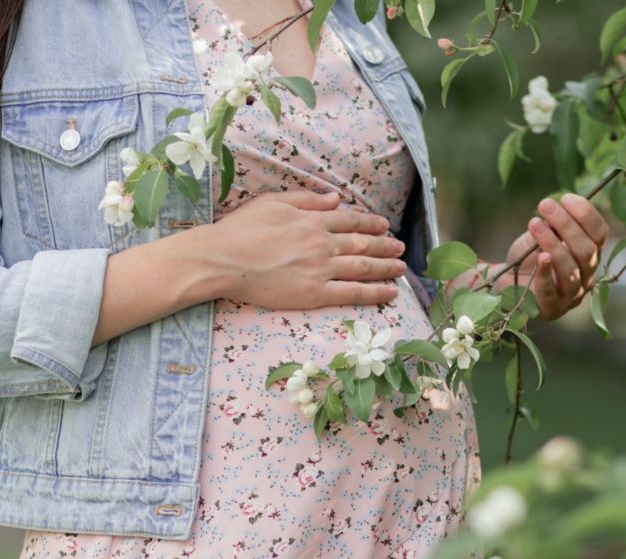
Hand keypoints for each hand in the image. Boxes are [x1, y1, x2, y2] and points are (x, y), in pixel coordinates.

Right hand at [205, 190, 406, 308]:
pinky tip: (390, 292)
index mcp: (312, 220)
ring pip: (364, 267)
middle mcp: (323, 243)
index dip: (372, 223)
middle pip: (363, 243)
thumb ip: (307, 200)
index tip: (385, 225)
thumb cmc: (241, 229)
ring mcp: (321, 269)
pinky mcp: (315, 293)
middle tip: (400, 248)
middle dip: (386, 245)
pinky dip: (375, 292)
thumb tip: (336, 198)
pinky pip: (353, 292)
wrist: (223, 259)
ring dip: (387, 267)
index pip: (351, 220)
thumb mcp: (273, 202)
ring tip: (401, 268)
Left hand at [494, 193, 608, 320]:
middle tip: (545, 205)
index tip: (565, 198)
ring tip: (534, 224)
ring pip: (571, 269)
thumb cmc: (528, 258)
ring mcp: (572, 295)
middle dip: (566, 224)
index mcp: (590, 255)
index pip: (599, 233)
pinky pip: (551, 292)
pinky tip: (541, 257)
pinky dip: (546, 273)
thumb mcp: (540, 236)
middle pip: (586, 250)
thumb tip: (556, 208)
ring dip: (552, 243)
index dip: (586, 214)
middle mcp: (588, 276)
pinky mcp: (552, 309)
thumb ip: (551, 225)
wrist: (506, 284)